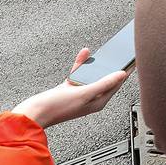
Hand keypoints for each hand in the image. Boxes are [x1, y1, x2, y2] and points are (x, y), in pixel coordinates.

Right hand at [12, 49, 128, 127]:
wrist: (31, 113)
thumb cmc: (55, 108)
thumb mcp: (83, 93)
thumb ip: (103, 83)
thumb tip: (121, 74)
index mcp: (98, 102)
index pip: (117, 84)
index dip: (126, 71)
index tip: (134, 59)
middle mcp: (91, 98)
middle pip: (106, 78)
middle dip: (114, 65)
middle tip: (122, 52)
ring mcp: (79, 93)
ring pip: (92, 74)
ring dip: (97, 63)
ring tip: (106, 51)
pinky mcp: (68, 89)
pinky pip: (79, 73)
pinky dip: (81, 64)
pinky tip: (84, 53)